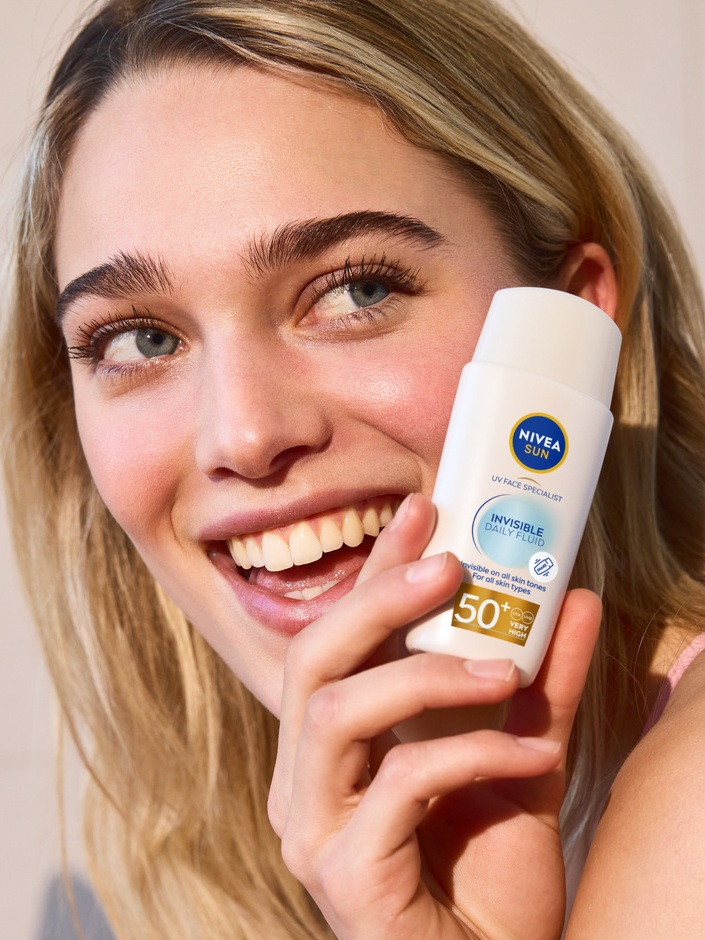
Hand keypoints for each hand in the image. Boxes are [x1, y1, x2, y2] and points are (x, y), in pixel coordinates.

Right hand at [268, 494, 599, 939]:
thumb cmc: (488, 880)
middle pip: (310, 660)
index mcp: (330, 749)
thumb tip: (574, 600)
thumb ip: (542, 687)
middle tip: (450, 564)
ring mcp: (312, 828)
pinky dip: (473, 753)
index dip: (372, 570)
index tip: (420, 511)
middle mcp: (303, 781)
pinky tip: (533, 755)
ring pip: (336, 712)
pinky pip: (400, 783)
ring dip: (425, 674)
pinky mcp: (341, 873)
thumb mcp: (523, 762)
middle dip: (377, 599)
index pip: (336, 638)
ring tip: (505, 668)